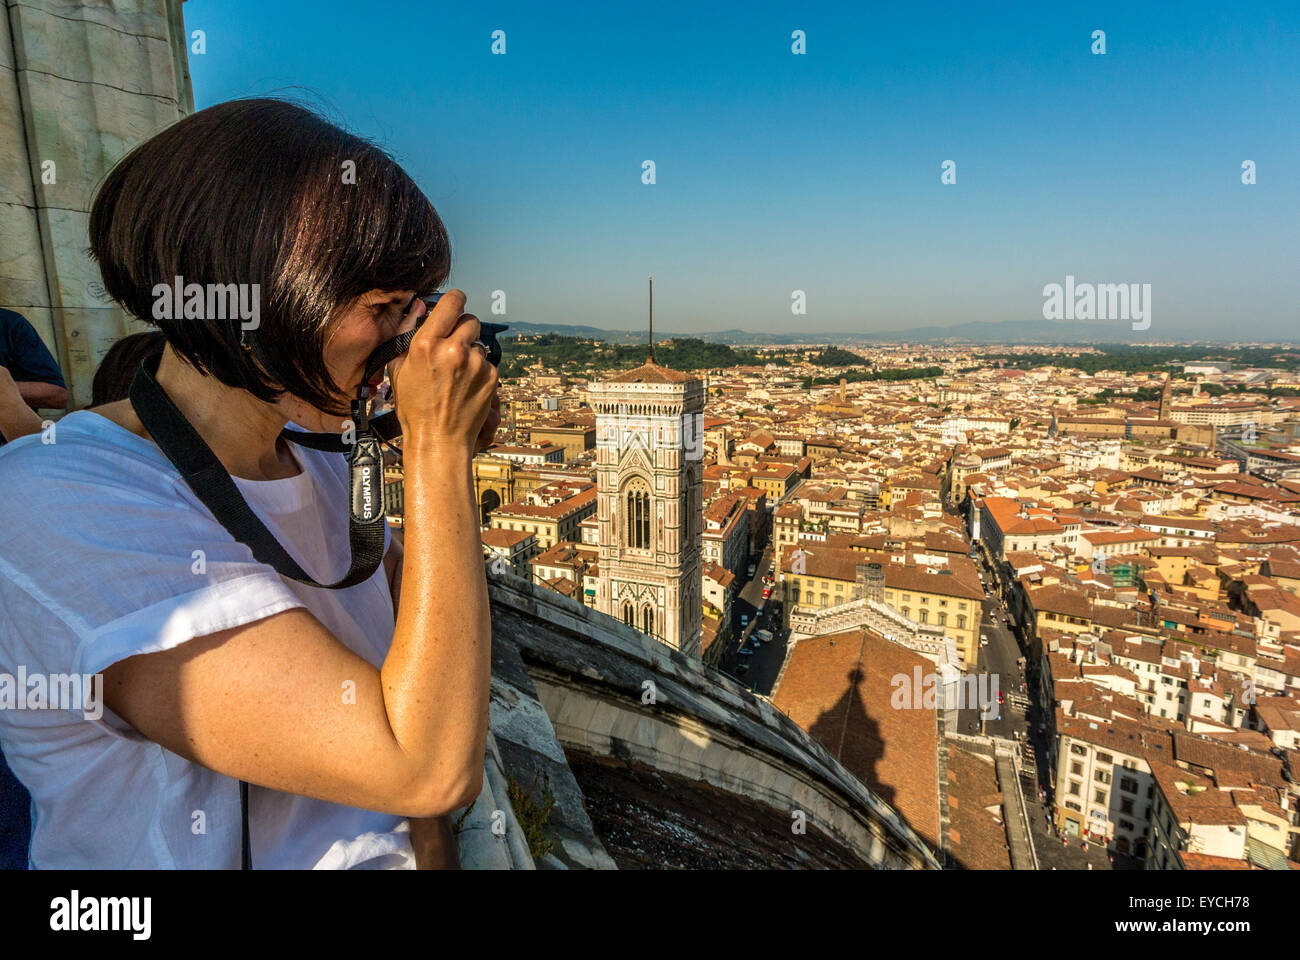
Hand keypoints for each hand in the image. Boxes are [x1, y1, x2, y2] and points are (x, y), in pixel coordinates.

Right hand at [388, 290, 496, 454]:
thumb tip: (419, 308)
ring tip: (457, 374)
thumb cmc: (414, 408)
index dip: (455, 300)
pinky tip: (466, 386)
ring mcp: (476, 364)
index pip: (452, 302)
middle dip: (463, 329)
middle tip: (454, 345)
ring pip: (479, 344)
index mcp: (427, 343)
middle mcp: (454, 349)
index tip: (456, 302)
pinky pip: (488, 363)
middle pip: (470, 320)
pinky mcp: (491, 378)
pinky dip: (480, 371)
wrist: (438, 440)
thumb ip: (407, 335)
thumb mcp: (398, 369)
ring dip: (471, 352)